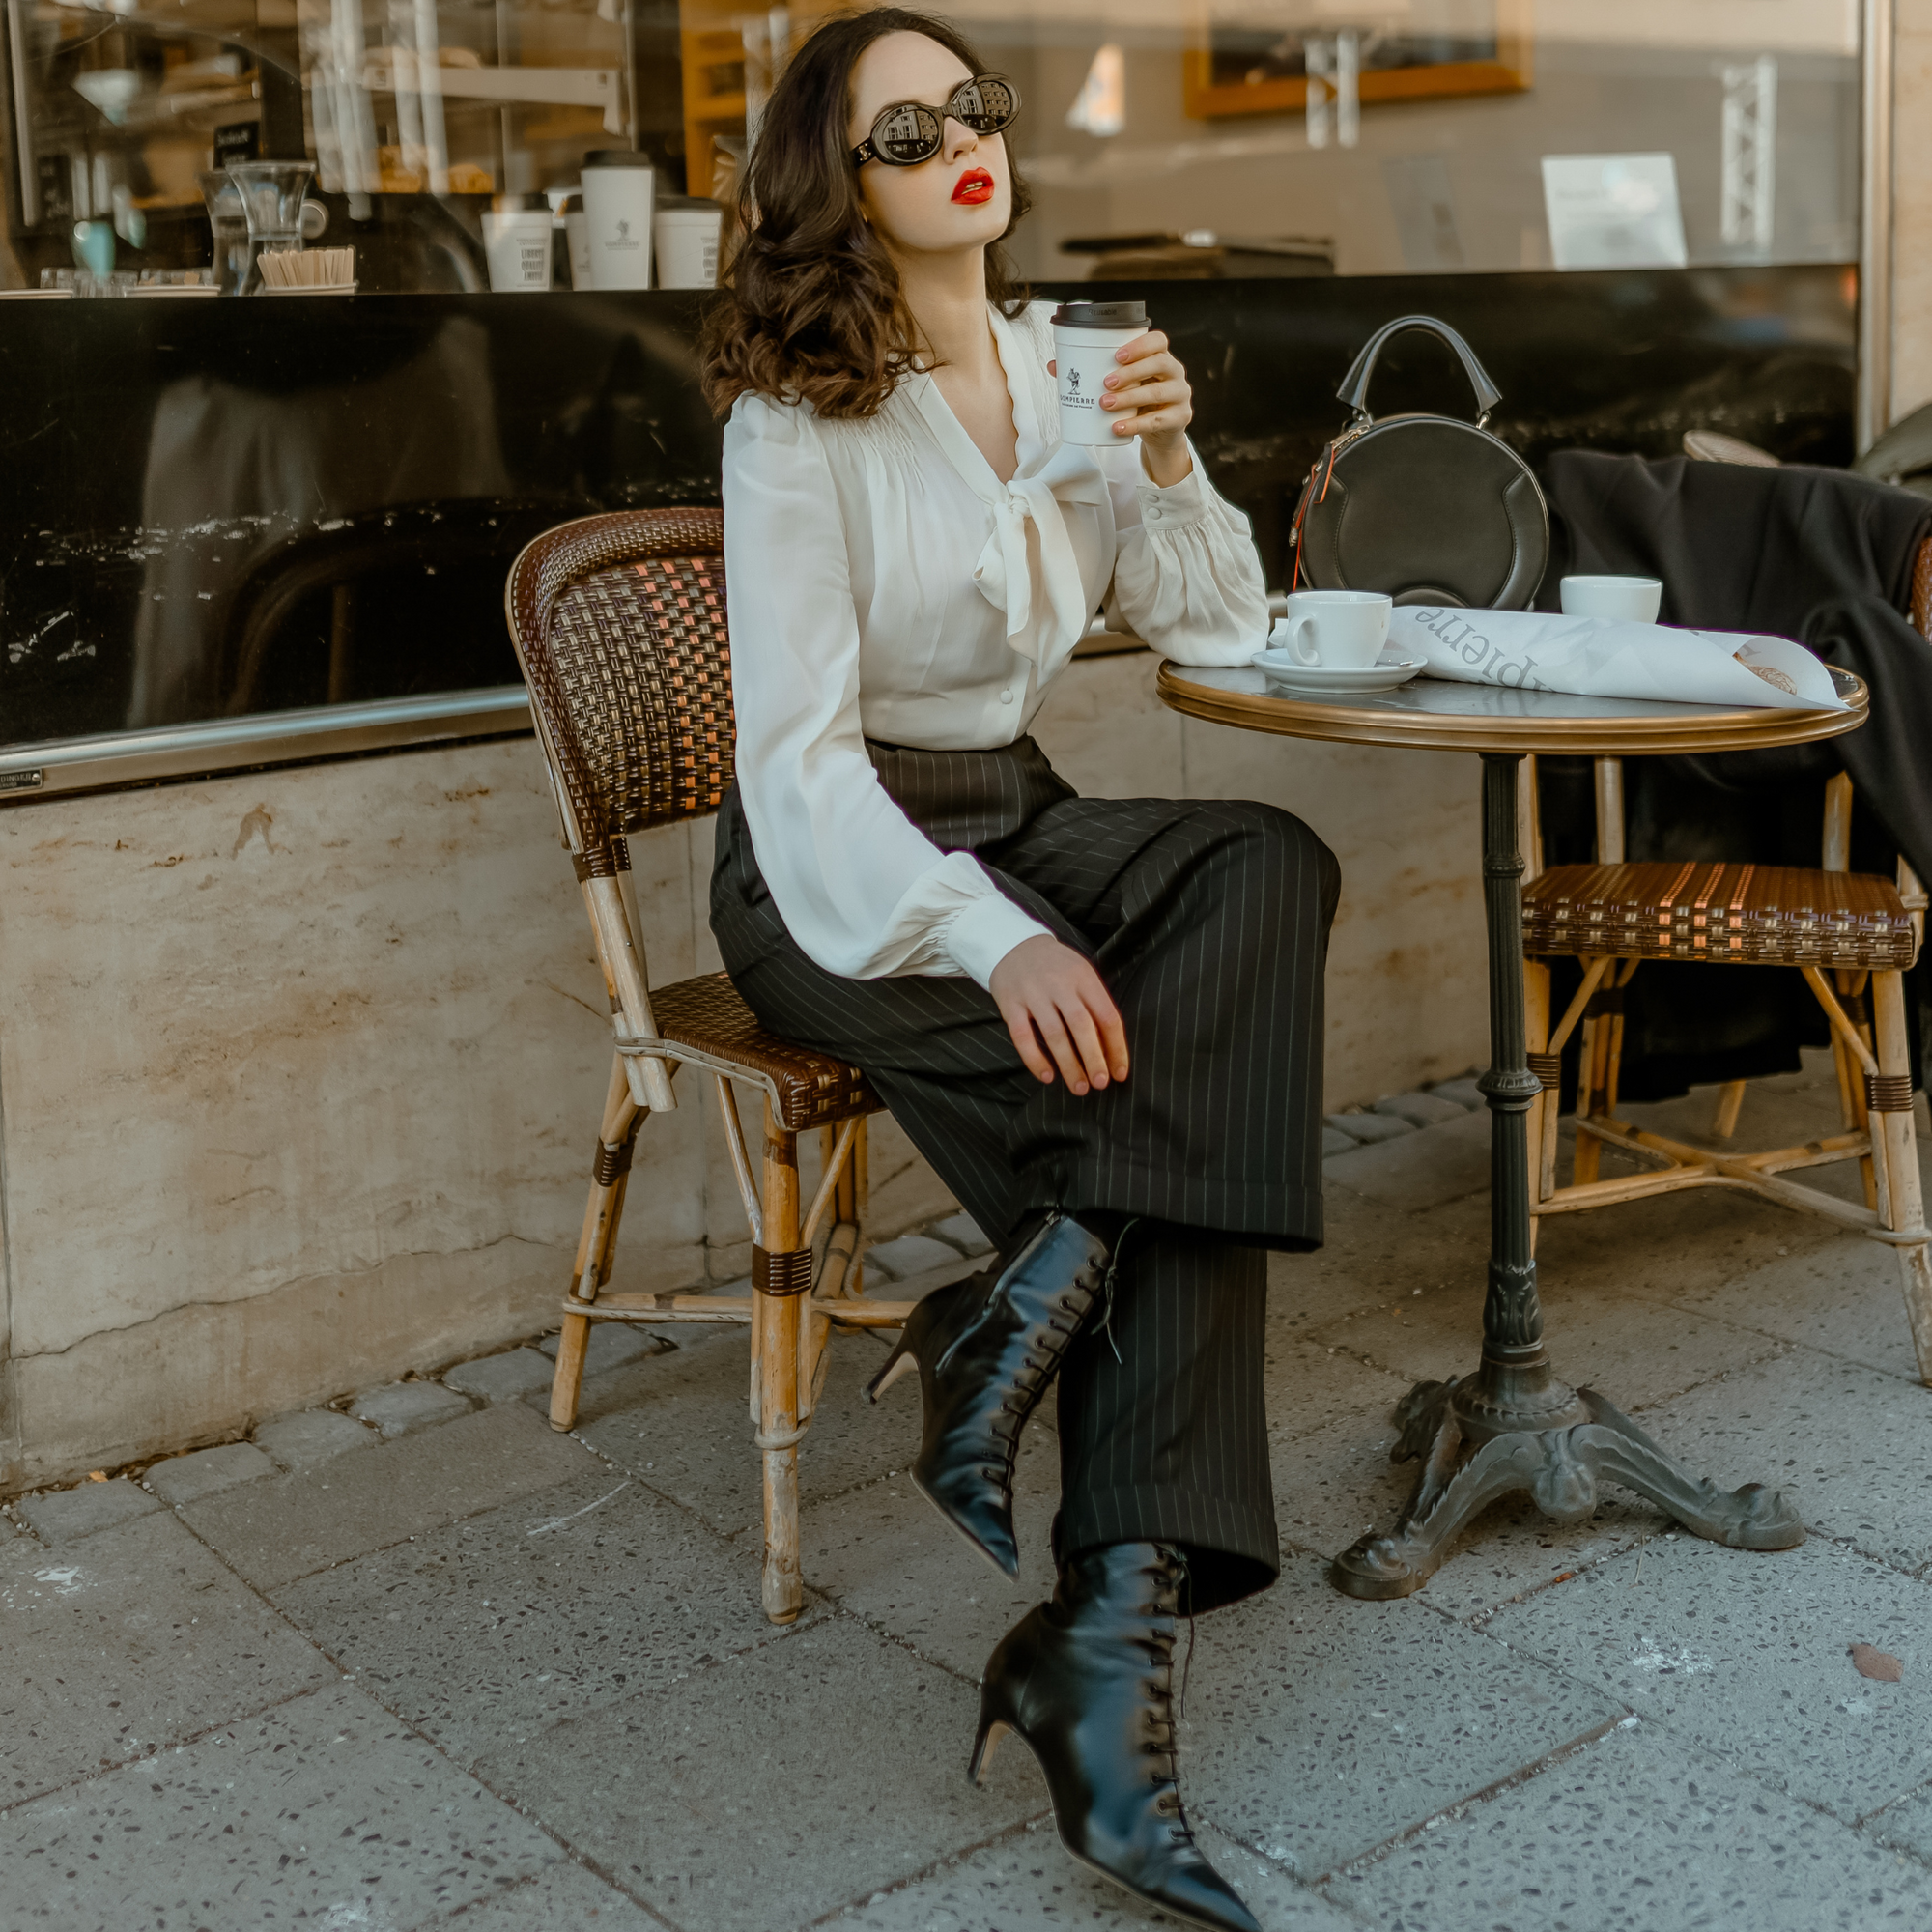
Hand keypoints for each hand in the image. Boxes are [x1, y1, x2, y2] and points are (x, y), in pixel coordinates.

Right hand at [988, 935, 1129, 1094]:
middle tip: (1100, 1084)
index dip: (1116, 1048)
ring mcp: (1033, 994)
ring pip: (1054, 1035)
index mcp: (1084, 978)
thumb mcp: (1081, 975)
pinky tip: (1047, 1076)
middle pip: (1082, 1026)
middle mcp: (1060, 985)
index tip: (1119, 1072)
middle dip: (1094, 1059)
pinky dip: (1035, 1059)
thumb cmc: (1055, 967)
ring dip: (1069, 1065)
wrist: (1014, 945)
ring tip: (1079, 1087)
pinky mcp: (1010, 1004)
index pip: (1107, 1016)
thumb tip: (1111, 1049)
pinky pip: (1023, 1037)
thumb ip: (1095, 1004)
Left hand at [1104, 331, 1192, 484]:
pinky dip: (1135, 425)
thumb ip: (1092, 374)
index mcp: (1160, 357)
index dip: (1139, 345)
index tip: (1116, 355)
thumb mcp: (1122, 386)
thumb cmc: (1138, 401)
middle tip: (1105, 383)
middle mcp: (1175, 372)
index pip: (1158, 342)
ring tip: (1105, 404)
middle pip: (1159, 364)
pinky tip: (1118, 428)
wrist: (1161, 433)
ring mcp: (1180, 395)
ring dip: (1129, 398)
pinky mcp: (1180, 418)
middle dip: (1131, 372)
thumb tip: (1054, 365)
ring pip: (1157, 392)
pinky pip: (1158, 421)